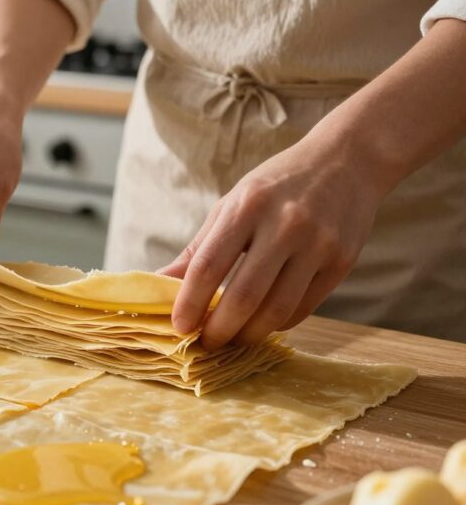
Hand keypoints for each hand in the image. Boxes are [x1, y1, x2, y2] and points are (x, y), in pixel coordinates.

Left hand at [159, 141, 391, 349]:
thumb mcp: (232, 205)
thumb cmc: (276, 186)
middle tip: (206, 343)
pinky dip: (277, 324)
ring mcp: (318, 245)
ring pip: (276, 310)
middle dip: (219, 330)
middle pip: (244, 296)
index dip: (189, 303)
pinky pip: (303, 308)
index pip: (208, 267)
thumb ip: (198, 248)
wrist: (346, 161)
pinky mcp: (342, 262)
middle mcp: (285, 225)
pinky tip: (262, 322)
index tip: (179, 326)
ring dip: (249, 335)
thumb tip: (159, 282)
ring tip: (233, 339)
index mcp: (248, 207)